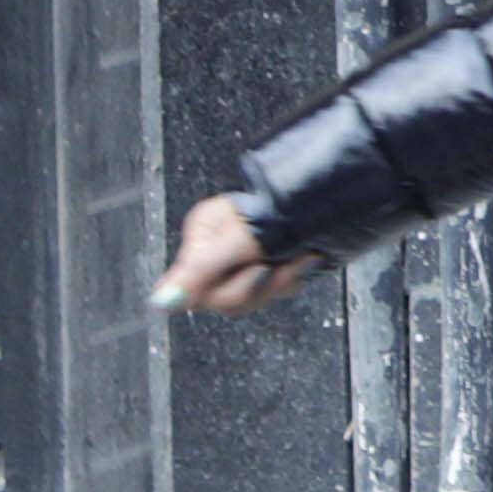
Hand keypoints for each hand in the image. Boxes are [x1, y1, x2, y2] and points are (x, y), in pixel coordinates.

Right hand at [153, 194, 315, 312]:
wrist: (334, 189)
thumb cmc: (285, 205)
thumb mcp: (238, 240)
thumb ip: (198, 272)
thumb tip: (158, 302)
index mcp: (202, 235)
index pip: (188, 289)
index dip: (220, 291)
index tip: (253, 272)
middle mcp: (218, 247)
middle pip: (221, 298)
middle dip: (254, 288)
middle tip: (276, 265)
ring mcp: (244, 256)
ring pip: (249, 298)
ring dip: (277, 284)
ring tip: (298, 258)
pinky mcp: (270, 263)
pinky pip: (272, 289)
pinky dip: (290, 279)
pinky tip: (304, 259)